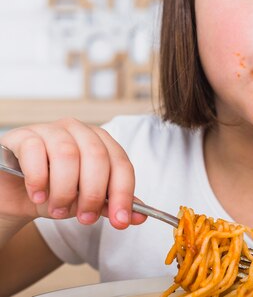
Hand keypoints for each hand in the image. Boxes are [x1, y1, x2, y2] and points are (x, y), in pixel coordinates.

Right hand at [0, 118, 144, 229]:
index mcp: (101, 142)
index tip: (121, 220)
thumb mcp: (84, 201)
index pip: (121, 164)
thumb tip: (139, 217)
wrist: (14, 193)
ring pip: (67, 154)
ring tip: (57, 210)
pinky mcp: (23, 136)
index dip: (123, 193)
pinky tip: (37, 196)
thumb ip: (110, 205)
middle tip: (85, 218)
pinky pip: (35, 151)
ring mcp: (51, 130)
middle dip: (93, 193)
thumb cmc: (53, 191)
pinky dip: (38, 179)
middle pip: (97, 157)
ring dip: (64, 190)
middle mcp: (79, 131)